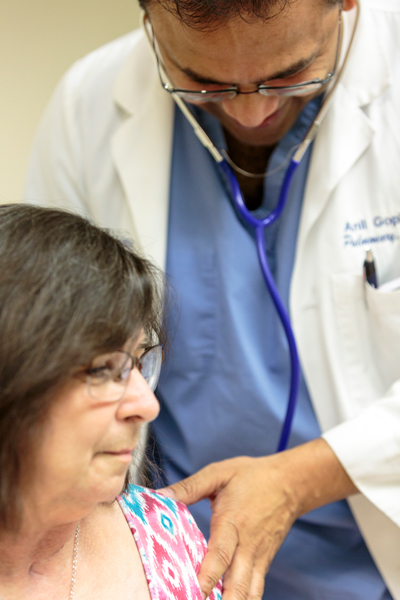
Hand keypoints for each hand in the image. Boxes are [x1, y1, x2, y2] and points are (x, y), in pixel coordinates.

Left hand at [159, 438, 357, 599]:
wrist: (291, 482)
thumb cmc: (252, 476)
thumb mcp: (219, 473)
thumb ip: (189, 487)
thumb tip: (160, 497)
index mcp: (232, 522)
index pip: (220, 556)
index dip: (206, 577)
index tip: (194, 593)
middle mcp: (247, 545)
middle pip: (237, 585)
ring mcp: (259, 557)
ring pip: (249, 593)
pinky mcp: (265, 562)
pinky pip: (256, 589)